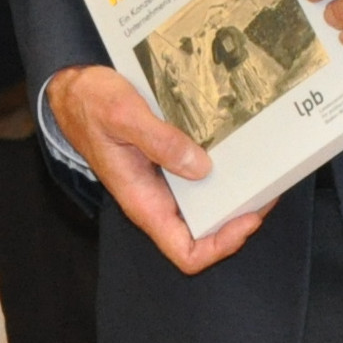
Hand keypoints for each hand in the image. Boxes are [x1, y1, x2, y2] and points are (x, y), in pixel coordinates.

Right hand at [47, 65, 268, 274]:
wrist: (73, 91)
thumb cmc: (90, 105)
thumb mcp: (122, 114)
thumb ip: (158, 141)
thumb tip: (199, 167)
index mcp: (143, 202)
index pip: (186, 252)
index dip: (221, 245)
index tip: (248, 219)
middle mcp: (157, 199)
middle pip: (205, 232)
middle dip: (240, 217)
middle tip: (268, 188)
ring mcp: (164, 182)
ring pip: (207, 205)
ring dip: (236, 193)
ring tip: (264, 171)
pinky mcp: (168, 163)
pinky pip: (202, 177)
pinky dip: (224, 170)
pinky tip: (240, 149)